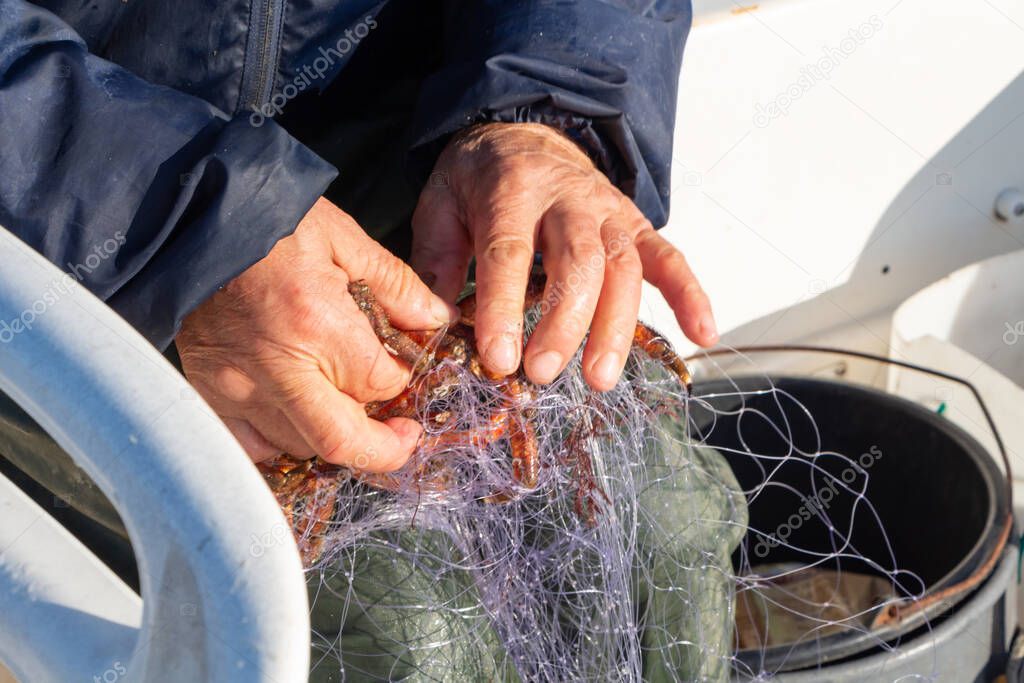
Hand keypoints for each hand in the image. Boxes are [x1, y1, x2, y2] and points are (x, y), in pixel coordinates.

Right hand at [176, 197, 456, 469]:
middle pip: (343, 441)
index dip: (402, 382)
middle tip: (403, 436)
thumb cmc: (269, 223)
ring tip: (349, 410)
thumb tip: (434, 319)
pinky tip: (298, 417)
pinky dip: (281, 442)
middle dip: (384, 447)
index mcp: (318, 324)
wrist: (186, 220)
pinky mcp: (208, 392)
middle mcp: (277, 368)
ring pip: (301, 448)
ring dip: (335, 436)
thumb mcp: (342, 238)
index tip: (403, 367)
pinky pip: (251, 446)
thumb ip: (395, 284)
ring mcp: (236, 388)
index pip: (379, 384)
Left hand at [410, 123, 717, 391]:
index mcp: (510, 191)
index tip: (499, 359)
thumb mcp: (439, 208)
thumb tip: (436, 326)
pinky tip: (704, 335)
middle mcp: (567, 198)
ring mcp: (608, 211)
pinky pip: (669, 258)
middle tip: (544, 374)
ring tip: (599, 379)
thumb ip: (437, 264)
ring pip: (623, 266)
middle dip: (564, 321)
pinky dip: (690, 294)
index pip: (510, 252)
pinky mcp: (634, 225)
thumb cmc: (477, 183)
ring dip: (616, 325)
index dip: (504, 308)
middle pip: (577, 261)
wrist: (522, 135)